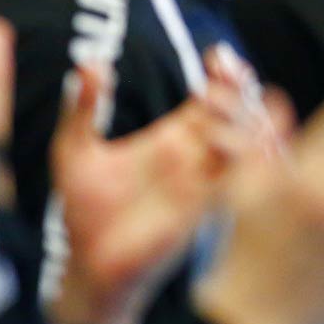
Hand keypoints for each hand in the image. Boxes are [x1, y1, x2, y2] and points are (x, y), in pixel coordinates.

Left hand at [48, 46, 274, 323]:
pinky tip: (232, 143)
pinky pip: (236, 182)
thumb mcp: (75, 150)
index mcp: (172, 139)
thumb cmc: (83, 212)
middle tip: (215, 84)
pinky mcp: (201, 211)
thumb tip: (89, 64)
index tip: (219, 57)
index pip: (214, 98)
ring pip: (248, 145)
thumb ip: (83, 108)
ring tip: (216, 107)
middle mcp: (195, 159)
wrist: (86, 267)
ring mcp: (203, 184)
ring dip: (244, 123)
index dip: (226, 75)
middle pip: (239, 116)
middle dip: (238, 94)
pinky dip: (244, 161)